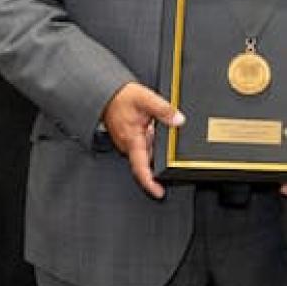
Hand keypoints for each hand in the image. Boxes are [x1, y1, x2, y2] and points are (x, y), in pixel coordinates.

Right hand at [101, 81, 183, 199]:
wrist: (107, 93)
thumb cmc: (122, 97)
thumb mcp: (146, 99)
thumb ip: (163, 110)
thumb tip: (179, 120)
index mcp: (131, 139)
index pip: (140, 167)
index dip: (149, 182)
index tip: (158, 192)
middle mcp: (129, 144)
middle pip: (146, 164)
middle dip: (159, 170)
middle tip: (176, 173)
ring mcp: (130, 142)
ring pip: (146, 155)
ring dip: (158, 157)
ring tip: (173, 156)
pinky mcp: (131, 138)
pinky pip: (145, 147)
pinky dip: (155, 147)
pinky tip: (163, 141)